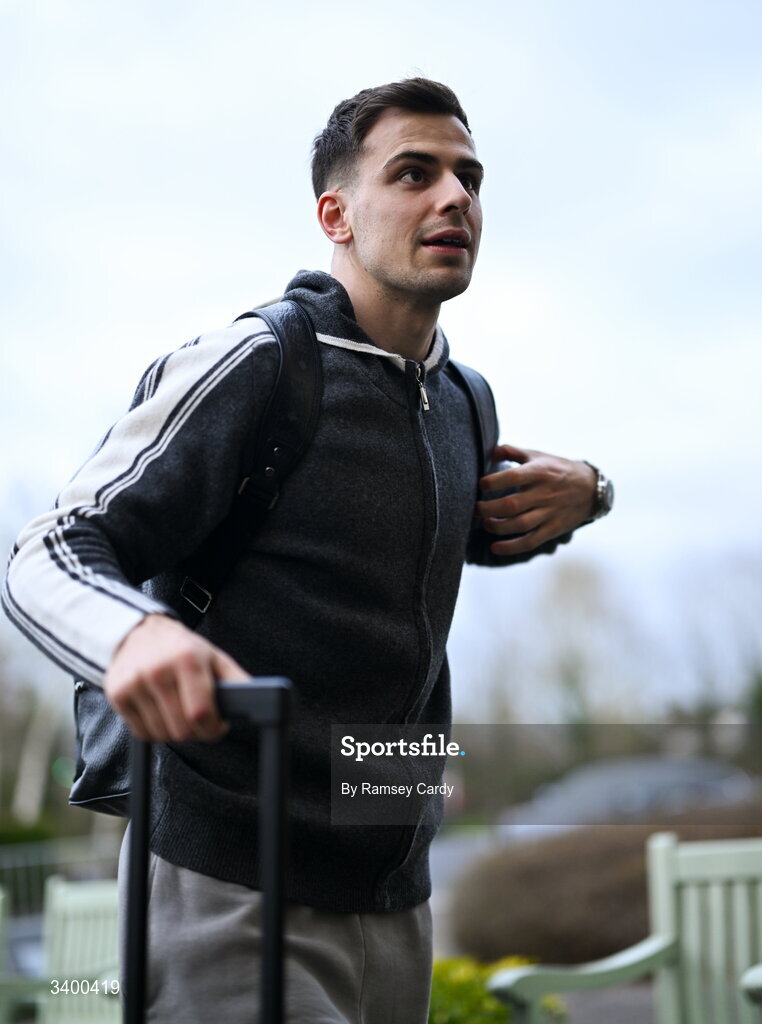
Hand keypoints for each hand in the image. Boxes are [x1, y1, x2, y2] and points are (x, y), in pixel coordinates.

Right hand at [103, 614, 249, 742]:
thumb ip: (236, 681)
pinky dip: (155, 730)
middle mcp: (158, 670)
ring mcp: (134, 682)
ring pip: (162, 734)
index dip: (213, 729)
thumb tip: (260, 702)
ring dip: (175, 731)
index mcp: (187, 659)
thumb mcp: (215, 657)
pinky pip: (142, 733)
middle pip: (181, 729)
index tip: (217, 726)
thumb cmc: (182, 648)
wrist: (139, 632)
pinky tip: (160, 711)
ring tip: (178, 710)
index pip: (200, 713)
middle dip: (197, 731)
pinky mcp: (116, 694)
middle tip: (200, 719)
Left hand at [475, 443, 596, 556]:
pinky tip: (495, 547)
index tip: (481, 485)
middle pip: (511, 505)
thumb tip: (490, 452)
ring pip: (520, 524)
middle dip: (488, 508)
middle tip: (475, 508)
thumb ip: (513, 452)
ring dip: (497, 526)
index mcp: (539, 472)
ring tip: (486, 523)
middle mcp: (544, 493)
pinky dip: (511, 547)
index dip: (493, 482)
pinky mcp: (552, 529)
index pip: (513, 477)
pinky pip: (530, 541)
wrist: (590, 489)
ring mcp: (549, 513)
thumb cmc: (557, 470)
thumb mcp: (538, 456)